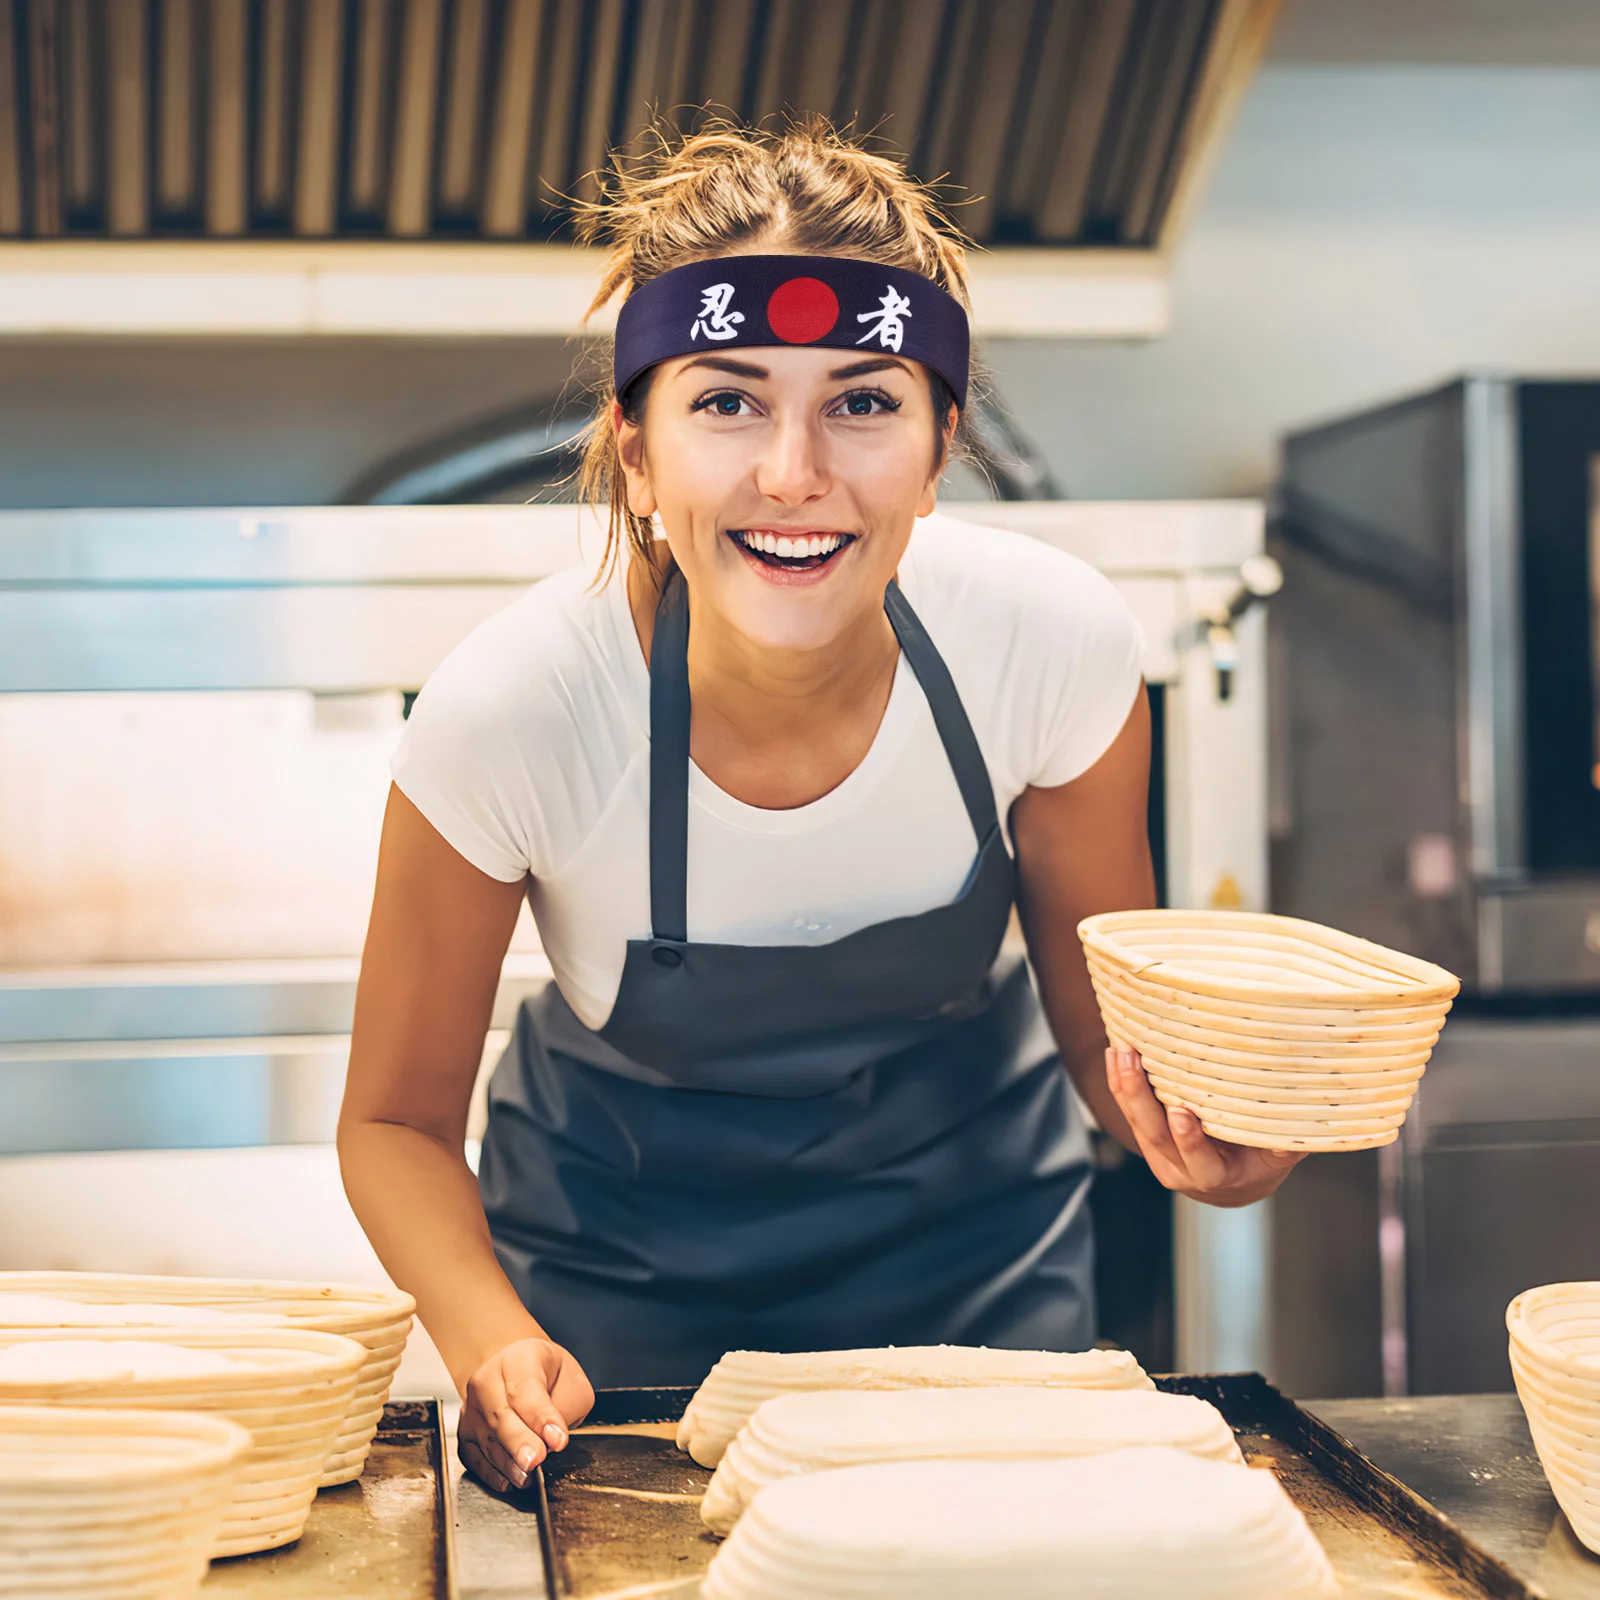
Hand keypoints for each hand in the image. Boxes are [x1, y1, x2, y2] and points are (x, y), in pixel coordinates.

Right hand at [459, 1337, 594, 1492]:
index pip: (526, 1389)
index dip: (541, 1416)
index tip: (558, 1439)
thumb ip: (566, 1407)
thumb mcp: (570, 1380)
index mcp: (518, 1359)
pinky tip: (506, 1481)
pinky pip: (473, 1456)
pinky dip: (488, 1472)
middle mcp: (488, 1380)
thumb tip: (552, 1440)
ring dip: (506, 1462)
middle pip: (500, 1414)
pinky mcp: (465, 1432)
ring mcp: (472, 1407)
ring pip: (487, 1438)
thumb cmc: (547, 1375)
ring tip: (526, 1477)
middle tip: (535, 1460)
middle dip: (519, 1441)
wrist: (519, 1370)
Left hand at [1104, 1046, 1304, 1207]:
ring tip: (1119, 1050)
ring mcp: (1160, 1155)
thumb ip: (1288, 1142)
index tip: (1182, 1114)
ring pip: (1137, 1122)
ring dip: (1125, 1085)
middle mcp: (1182, 1170)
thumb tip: (1307, 1125)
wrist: (1232, 1182)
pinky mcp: (1147, 1138)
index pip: (1201, 1163)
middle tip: (1133, 1064)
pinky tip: (1115, 1053)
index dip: (1190, 1141)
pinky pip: (1129, 1111)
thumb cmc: (1261, 1160)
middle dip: (1141, 1099)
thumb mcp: (1277, 1156)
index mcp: (1218, 1176)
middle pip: (1156, 1137)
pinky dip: (1120, 1083)